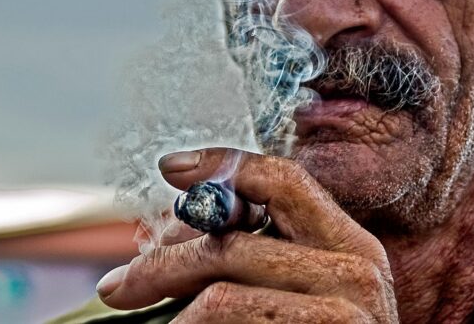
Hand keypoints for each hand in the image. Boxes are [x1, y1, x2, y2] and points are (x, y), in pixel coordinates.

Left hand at [98, 148, 397, 322]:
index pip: (283, 180)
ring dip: (171, 308)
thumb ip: (255, 255)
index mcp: (350, 246)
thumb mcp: (300, 292)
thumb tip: (173, 230)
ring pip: (221, 292)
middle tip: (116, 286)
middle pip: (232, 240)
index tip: (171, 166)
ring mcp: (347, 311)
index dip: (222, 165)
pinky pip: (227, 318)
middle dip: (161, 261)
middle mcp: (357, 270)